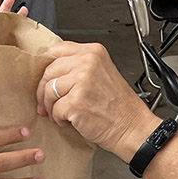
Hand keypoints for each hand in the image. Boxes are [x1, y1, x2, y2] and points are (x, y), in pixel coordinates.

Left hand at [35, 42, 158, 160]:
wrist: (132, 128)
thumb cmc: (119, 107)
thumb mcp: (103, 73)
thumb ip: (80, 66)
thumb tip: (53, 71)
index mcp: (94, 52)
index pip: (57, 51)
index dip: (50, 68)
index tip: (49, 80)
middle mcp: (87, 62)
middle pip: (50, 71)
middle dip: (45, 90)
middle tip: (48, 104)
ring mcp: (81, 81)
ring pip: (48, 91)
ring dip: (51, 106)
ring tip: (62, 114)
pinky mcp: (75, 101)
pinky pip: (54, 109)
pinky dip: (59, 119)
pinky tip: (71, 121)